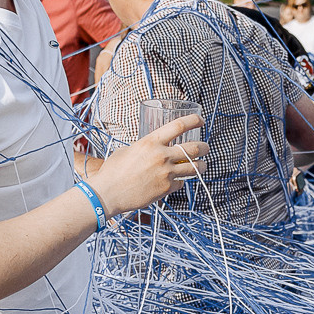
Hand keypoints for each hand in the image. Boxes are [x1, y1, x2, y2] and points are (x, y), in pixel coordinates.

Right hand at [89, 114, 204, 214]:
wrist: (107, 193)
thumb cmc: (113, 171)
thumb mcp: (127, 150)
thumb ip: (144, 147)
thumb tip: (152, 147)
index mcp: (151, 142)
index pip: (179, 126)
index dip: (194, 120)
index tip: (201, 120)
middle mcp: (162, 156)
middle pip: (195, 148)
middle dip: (205, 147)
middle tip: (206, 148)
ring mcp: (166, 173)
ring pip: (195, 168)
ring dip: (202, 166)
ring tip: (202, 165)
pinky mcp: (166, 189)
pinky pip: (181, 183)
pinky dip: (180, 182)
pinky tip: (176, 182)